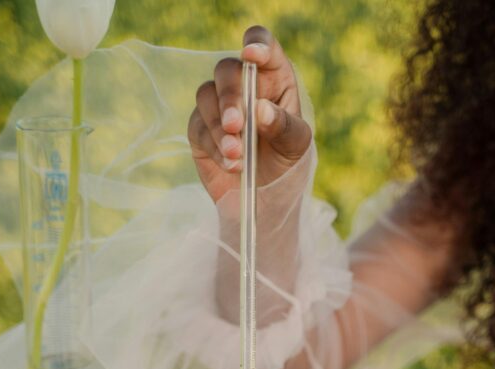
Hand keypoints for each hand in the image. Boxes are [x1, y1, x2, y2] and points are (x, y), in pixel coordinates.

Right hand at [188, 25, 311, 203]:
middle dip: (230, 97)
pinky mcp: (200, 129)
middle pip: (226, 71)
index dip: (255, 44)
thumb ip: (283, 125)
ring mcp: (218, 106)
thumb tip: (260, 109)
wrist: (266, 197)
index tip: (251, 56)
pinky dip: (214, 147)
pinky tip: (232, 165)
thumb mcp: (296, 146)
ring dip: (220, 127)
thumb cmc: (286, 163)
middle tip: (237, 125)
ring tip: (238, 156)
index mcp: (272, 78)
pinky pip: (198, 128)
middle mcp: (243, 85)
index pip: (262, 46)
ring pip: (206, 96)